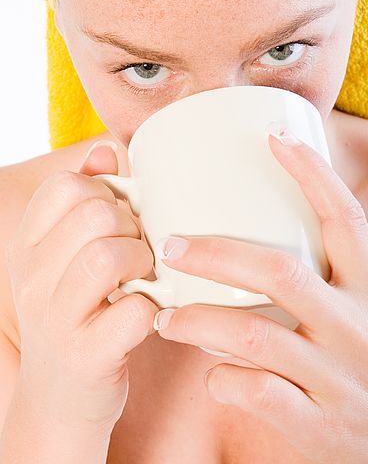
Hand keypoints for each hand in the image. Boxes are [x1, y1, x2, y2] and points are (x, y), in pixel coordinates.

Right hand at [5, 141, 157, 434]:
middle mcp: (33, 279)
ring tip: (145, 278)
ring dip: (144, 262)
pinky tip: (149, 312)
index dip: (107, 193)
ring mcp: (56, 320)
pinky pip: (134, 311)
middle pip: (96, 214)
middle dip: (134, 226)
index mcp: (31, 247)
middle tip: (140, 252)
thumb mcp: (68, 259)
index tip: (120, 219)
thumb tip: (106, 149)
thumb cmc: (79, 315)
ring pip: (109, 256)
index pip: (66, 186)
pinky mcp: (86, 357)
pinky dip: (153, 308)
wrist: (62, 401)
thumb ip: (85, 204)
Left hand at [152, 127, 367, 463]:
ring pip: (254, 337)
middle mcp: (355, 327)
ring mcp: (337, 377)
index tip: (275, 138)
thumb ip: (329, 283)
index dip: (311, 173)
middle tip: (170, 245)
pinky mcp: (320, 426)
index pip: (344, 220)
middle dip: (216, 254)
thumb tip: (260, 245)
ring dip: (198, 322)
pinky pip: (256, 394)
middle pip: (279, 273)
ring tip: (165, 317)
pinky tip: (212, 375)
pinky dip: (222, 380)